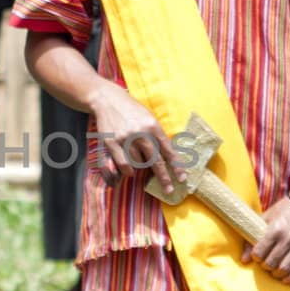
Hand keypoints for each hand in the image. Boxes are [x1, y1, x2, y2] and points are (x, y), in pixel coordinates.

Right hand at [89, 80, 184, 195]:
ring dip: (140, 166)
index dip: (176, 165)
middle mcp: (141, 133)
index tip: (182, 178)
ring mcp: (126, 139)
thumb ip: (156, 134)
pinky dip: (128, 170)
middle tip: (169, 190)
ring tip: (138, 159)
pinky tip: (130, 170)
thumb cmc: (131, 109)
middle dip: (164, 177)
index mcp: (153, 126)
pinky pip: (124, 164)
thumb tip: (166, 156)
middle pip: (155, 161)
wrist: (107, 100)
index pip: (168, 150)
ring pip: (138, 163)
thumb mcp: (148, 117)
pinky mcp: (112, 143)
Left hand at [243, 196, 289, 283]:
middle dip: (265, 266)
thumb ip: (253, 236)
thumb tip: (243, 259)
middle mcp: (288, 239)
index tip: (256, 256)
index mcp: (275, 229)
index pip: (260, 252)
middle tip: (265, 263)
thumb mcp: (267, 217)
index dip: (255, 257)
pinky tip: (286, 278)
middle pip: (271, 263)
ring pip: (284, 268)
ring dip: (276, 273)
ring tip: (274, 270)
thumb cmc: (286, 208)